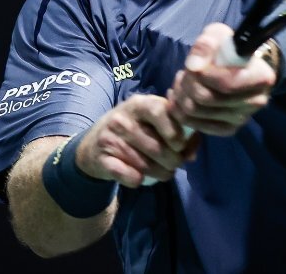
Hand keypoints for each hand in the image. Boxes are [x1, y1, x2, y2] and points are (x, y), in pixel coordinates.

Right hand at [75, 94, 197, 187]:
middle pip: (156, 146)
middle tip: (176, 163)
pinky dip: (138, 180)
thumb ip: (177, 131)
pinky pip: (128, 176)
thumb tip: (192, 153)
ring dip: (161, 173)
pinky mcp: (102, 160)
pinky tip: (140, 177)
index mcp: (139, 104)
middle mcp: (123, 119)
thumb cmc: (134, 130)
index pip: (160, 111)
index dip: (175, 131)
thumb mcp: (152, 122)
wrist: (93, 144)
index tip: (181, 145)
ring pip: (145, 165)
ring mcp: (110, 139)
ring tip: (165, 172)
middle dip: (173, 161)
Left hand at [168, 23, 276, 136]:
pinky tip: (180, 96)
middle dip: (187, 83)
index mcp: (261, 78)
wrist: (239, 68)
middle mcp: (256, 102)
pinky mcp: (228, 129)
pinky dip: (180, 111)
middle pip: (207, 99)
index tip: (193, 64)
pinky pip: (195, 125)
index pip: (227, 84)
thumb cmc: (229, 49)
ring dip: (181, 95)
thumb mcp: (219, 35)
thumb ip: (206, 44)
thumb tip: (193, 66)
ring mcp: (242, 118)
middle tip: (184, 72)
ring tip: (181, 81)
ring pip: (197, 112)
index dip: (203, 75)